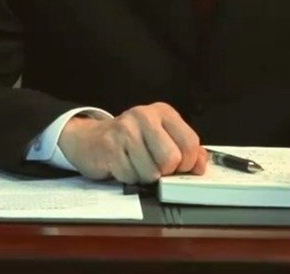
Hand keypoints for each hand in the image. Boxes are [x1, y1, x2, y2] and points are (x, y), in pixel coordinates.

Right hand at [56, 102, 206, 183]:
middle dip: (165, 172)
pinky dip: (128, 177)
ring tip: (135, 164)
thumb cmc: (130, 141)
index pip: (190, 143)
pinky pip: (130, 176)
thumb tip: (200, 165)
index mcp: (163, 112)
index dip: (187, 163)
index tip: (178, 166)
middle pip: (172, 159)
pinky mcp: (109, 146)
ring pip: (151, 172)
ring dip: (144, 177)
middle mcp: (144, 115)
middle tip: (155, 166)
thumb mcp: (161, 137)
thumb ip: (186, 149)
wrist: (90, 139)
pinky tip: (122, 165)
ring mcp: (125, 130)